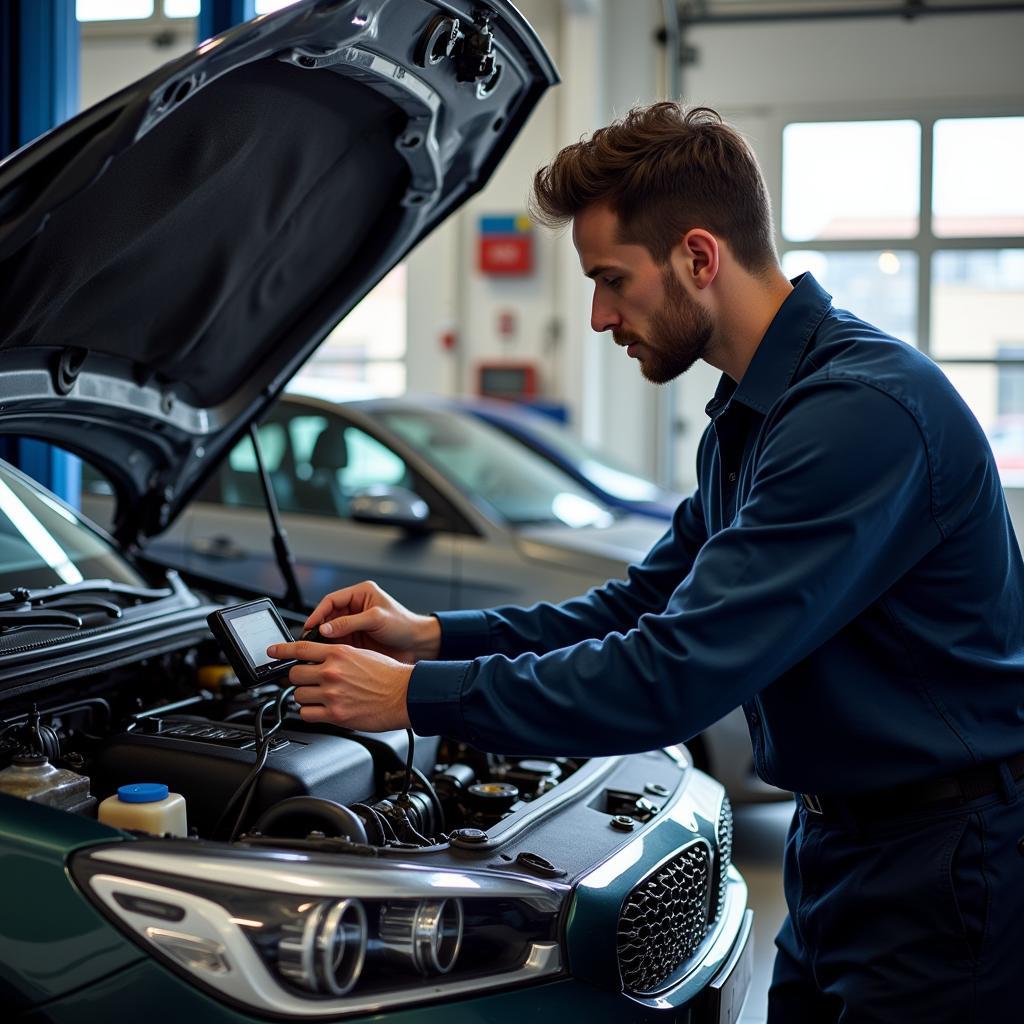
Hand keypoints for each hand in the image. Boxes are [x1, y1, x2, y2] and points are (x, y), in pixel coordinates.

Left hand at [267, 639, 412, 731]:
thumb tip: (319, 659)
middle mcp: (332, 672)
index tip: (272, 652)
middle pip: (294, 674)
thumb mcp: (362, 654)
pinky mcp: (335, 715)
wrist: (406, 694)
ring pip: (299, 695)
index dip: (282, 650)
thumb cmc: (390, 675)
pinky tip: (322, 709)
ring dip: (306, 696)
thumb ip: (338, 656)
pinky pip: (306, 714)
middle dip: (299, 678)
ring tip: (321, 697)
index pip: (301, 648)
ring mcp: (332, 694)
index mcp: (339, 653)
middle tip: (309, 681)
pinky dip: (310, 713)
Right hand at [303, 581, 440, 664]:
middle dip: (317, 627)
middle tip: (308, 640)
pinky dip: (330, 648)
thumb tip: (325, 628)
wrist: (418, 644)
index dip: (318, 612)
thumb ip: (350, 623)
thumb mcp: (376, 619)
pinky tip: (326, 655)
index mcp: (361, 594)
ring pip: (330, 630)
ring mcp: (355, 624)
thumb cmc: (404, 625)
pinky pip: (338, 642)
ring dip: (322, 639)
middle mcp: (356, 607)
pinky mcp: (356, 639)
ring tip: (315, 650)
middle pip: (328, 616)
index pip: (332, 600)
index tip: (309, 625)